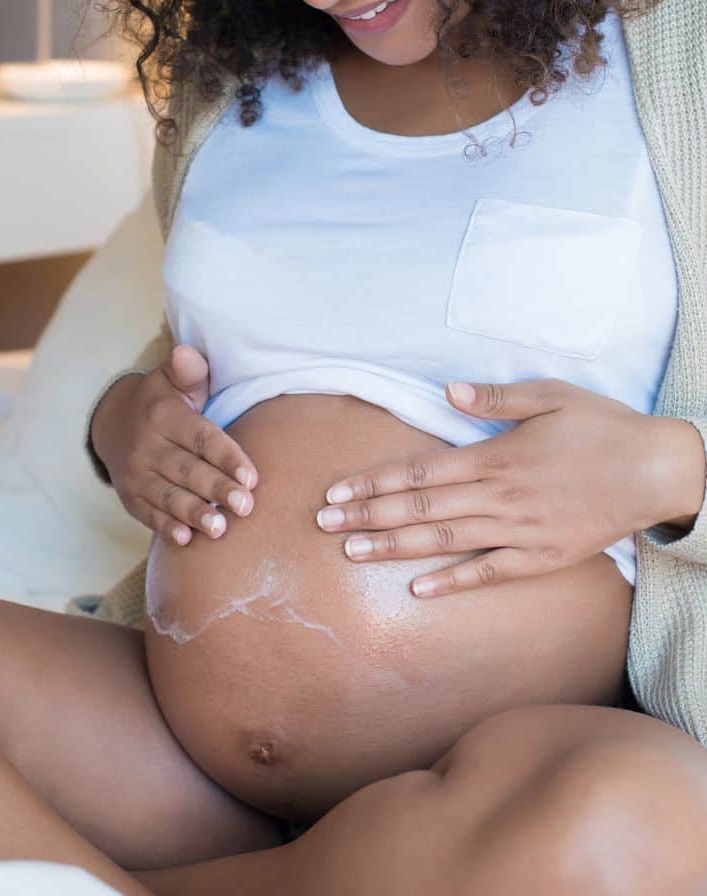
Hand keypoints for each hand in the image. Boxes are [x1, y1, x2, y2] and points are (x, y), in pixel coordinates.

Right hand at [93, 344, 256, 544]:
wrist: (111, 423)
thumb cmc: (160, 401)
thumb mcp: (172, 380)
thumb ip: (188, 370)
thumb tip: (188, 353)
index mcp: (164, 417)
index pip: (201, 438)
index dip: (227, 457)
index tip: (251, 477)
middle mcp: (147, 446)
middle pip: (187, 471)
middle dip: (217, 490)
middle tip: (245, 506)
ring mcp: (135, 474)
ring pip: (168, 496)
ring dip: (195, 514)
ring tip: (220, 529)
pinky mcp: (129, 496)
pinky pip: (148, 514)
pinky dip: (165, 527)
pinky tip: (185, 539)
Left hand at [315, 378, 681, 596]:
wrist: (658, 471)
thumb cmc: (603, 427)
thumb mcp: (551, 396)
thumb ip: (497, 398)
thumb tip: (450, 390)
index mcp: (496, 456)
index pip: (420, 473)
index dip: (373, 483)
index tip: (336, 493)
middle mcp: (500, 497)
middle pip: (420, 509)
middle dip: (367, 516)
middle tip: (322, 526)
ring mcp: (520, 531)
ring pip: (445, 542)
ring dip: (395, 548)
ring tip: (352, 554)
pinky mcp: (542, 557)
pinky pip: (490, 572)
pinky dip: (453, 581)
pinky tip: (419, 590)